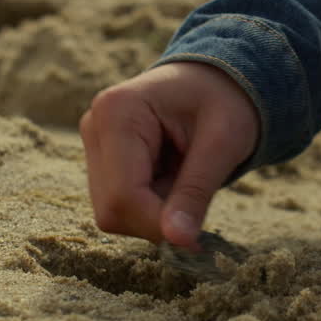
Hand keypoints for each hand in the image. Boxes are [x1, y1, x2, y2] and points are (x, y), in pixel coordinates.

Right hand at [79, 61, 258, 249]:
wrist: (217, 78)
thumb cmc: (226, 101)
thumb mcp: (223, 143)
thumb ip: (196, 191)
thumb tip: (177, 242)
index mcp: (118, 111)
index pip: (123, 195)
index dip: (158, 224)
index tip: (196, 237)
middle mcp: (94, 125)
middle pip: (111, 209)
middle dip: (156, 220)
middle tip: (197, 200)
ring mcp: (94, 142)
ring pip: (112, 211)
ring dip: (154, 213)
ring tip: (184, 178)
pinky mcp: (101, 158)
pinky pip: (118, 203)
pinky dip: (150, 206)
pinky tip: (172, 179)